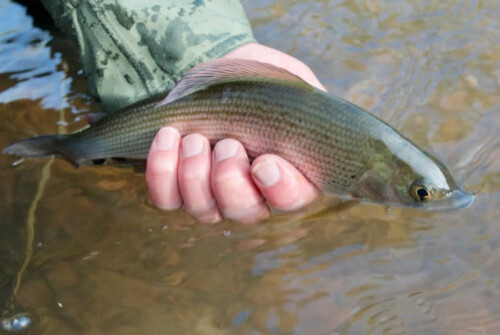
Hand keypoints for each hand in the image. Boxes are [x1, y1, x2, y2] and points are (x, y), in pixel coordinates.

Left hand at [146, 43, 323, 222]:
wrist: (224, 70)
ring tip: (194, 138)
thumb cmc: (264, 81)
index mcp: (290, 173)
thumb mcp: (294, 83)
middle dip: (230, 180)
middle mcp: (253, 192)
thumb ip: (305, 104)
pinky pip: (166, 197)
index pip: (291, 199)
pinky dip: (162, 171)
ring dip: (195, 175)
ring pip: (203, 209)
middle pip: (243, 211)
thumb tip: (306, 119)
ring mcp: (214, 193)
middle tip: (227, 144)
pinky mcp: (179, 184)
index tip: (264, 163)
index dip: (280, 189)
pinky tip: (167, 137)